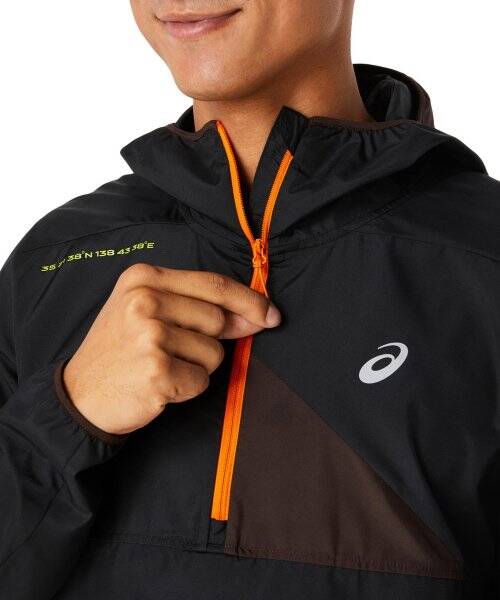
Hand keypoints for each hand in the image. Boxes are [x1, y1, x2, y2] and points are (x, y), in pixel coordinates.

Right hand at [62, 263, 280, 434]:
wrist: (80, 393)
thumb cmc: (120, 349)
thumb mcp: (148, 311)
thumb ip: (199, 306)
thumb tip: (259, 316)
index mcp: (144, 277)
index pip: (214, 284)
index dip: (249, 300)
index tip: (270, 313)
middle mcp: (145, 301)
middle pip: (218, 320)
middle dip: (210, 342)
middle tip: (172, 350)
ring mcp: (149, 335)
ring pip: (214, 353)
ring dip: (196, 367)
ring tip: (161, 366)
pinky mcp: (156, 370)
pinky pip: (202, 381)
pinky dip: (187, 388)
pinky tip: (159, 384)